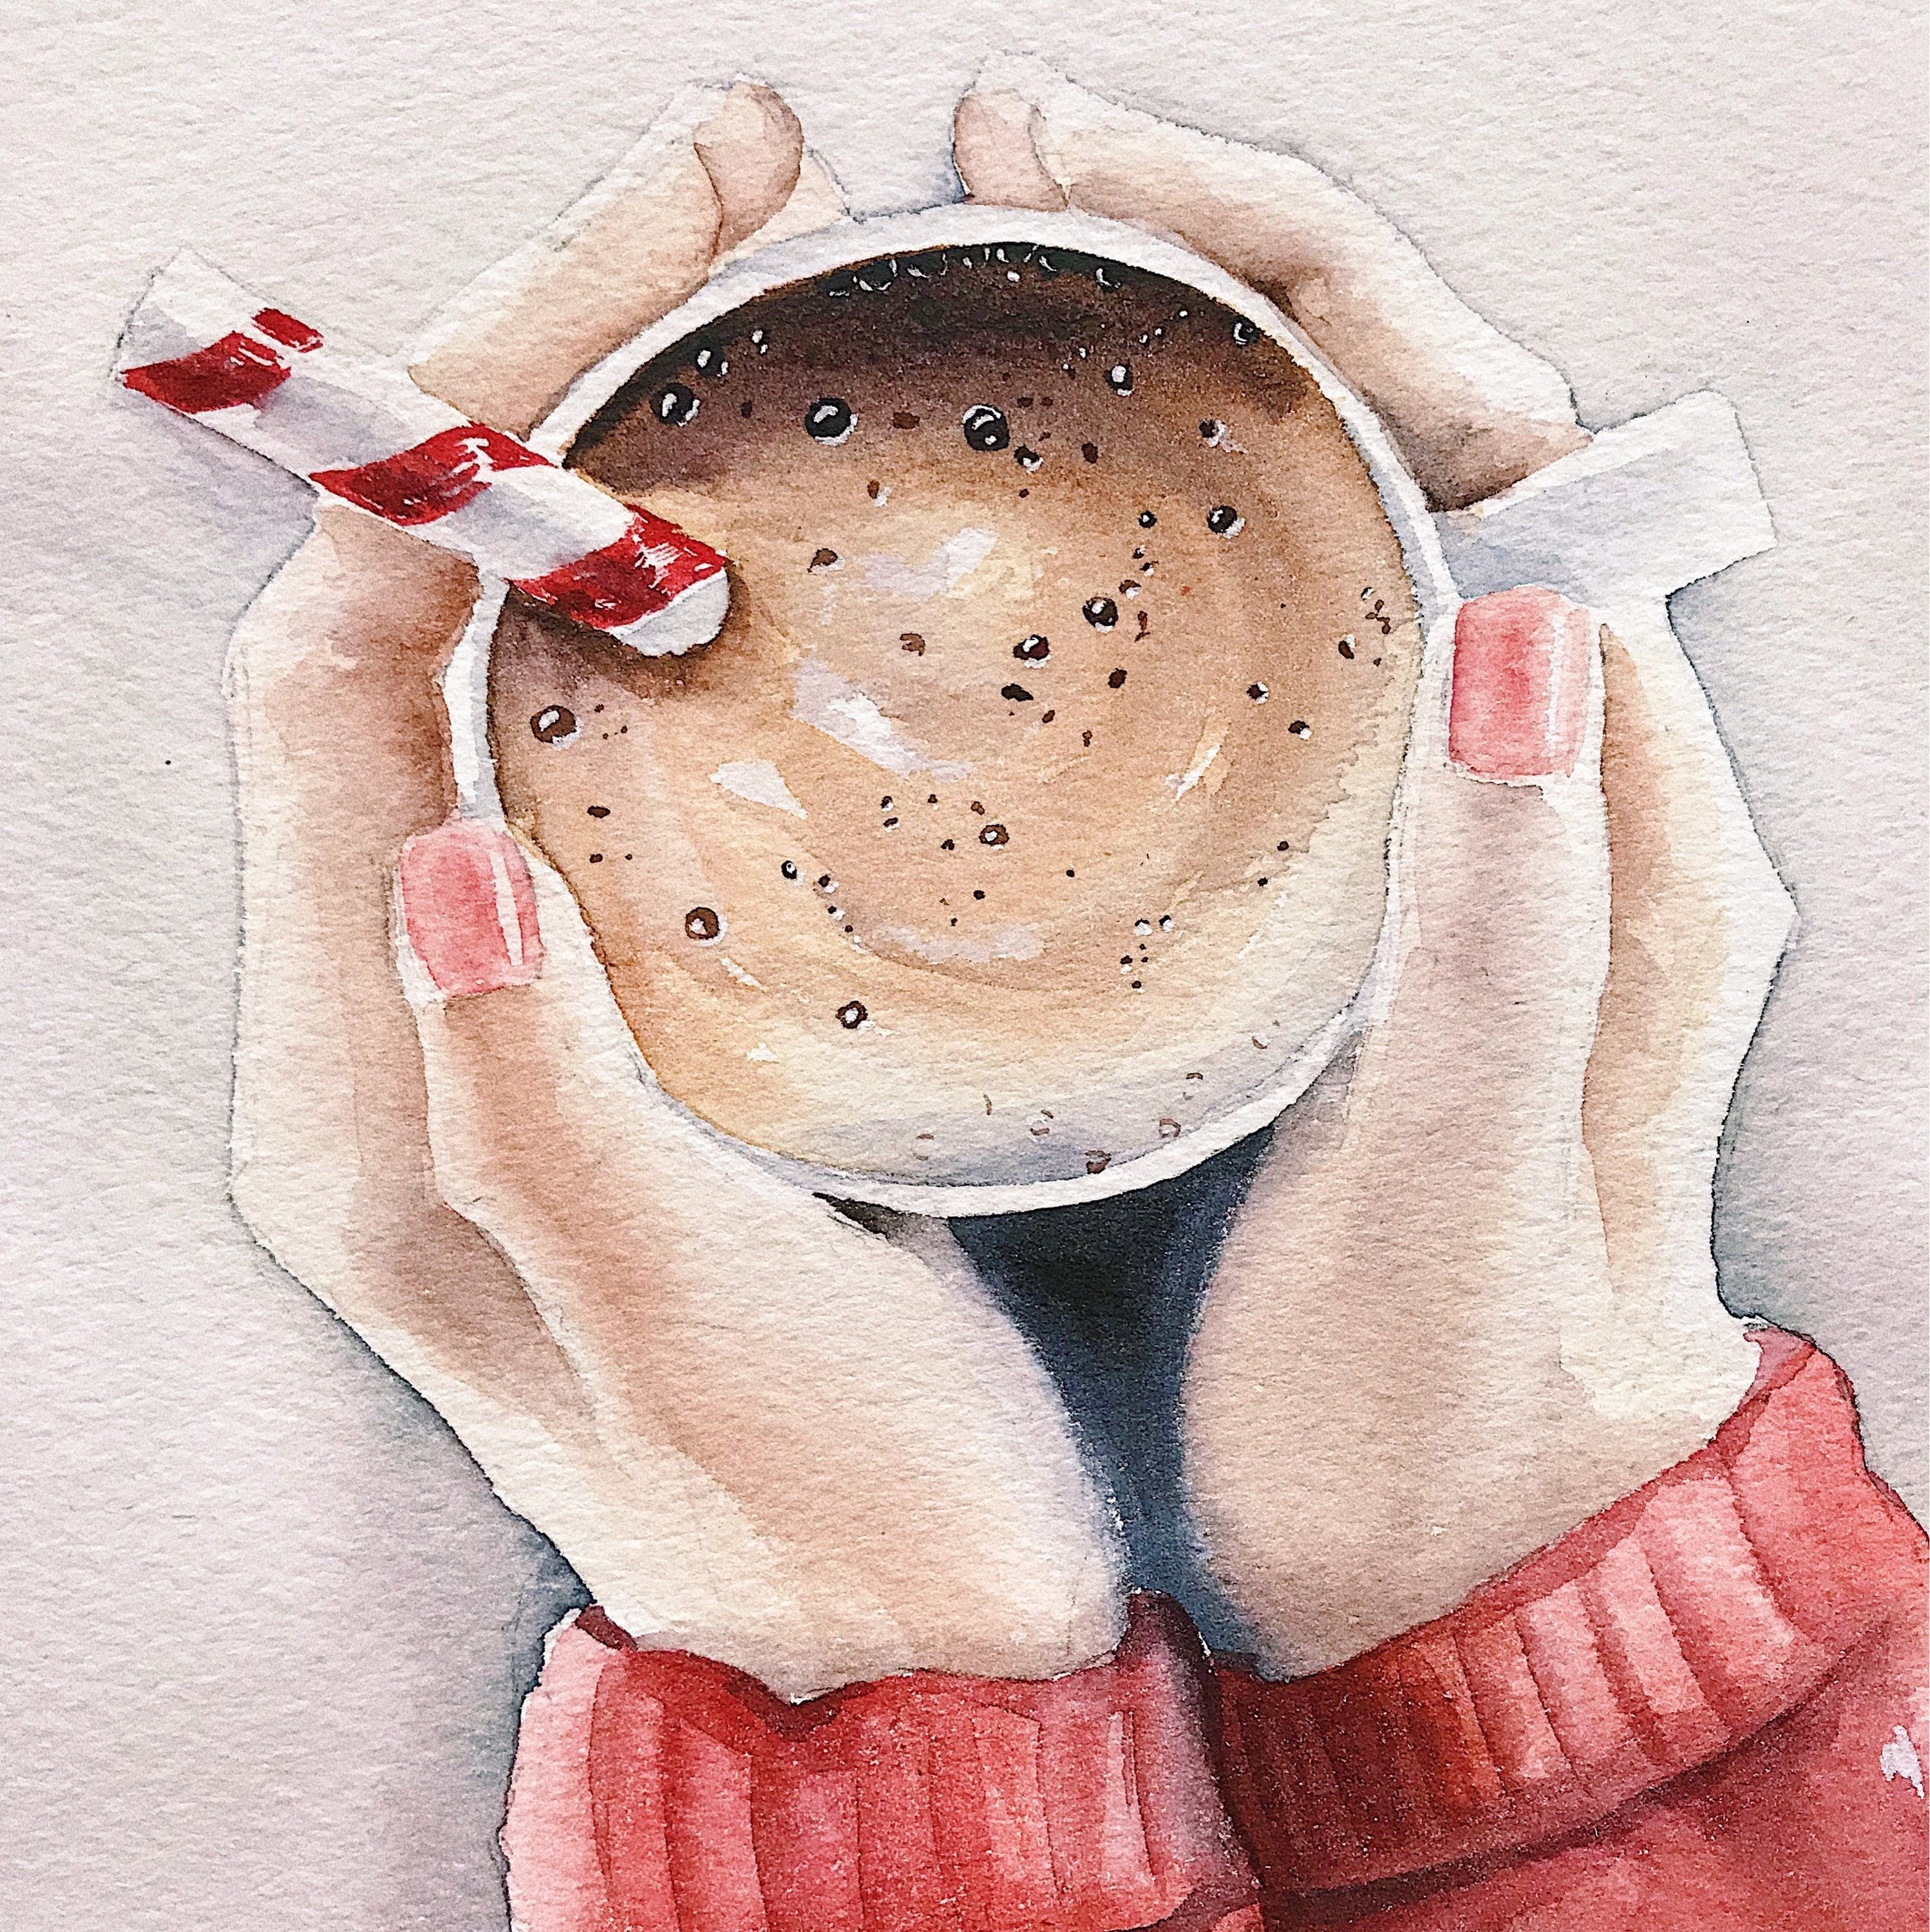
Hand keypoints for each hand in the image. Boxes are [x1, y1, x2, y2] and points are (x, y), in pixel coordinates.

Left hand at [224, 82, 1120, 1701]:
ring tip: (757, 299)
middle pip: (408, 612)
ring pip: (510, 650)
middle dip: (539, 370)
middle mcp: (402, 1009)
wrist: (903, 1632)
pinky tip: (786, 521)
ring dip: (605, 451)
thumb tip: (452, 860)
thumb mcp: (682, 1334)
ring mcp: (514, 988)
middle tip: (731, 203)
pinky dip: (676, 589)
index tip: (648, 251)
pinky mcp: (631, 994)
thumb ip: (537, 1117)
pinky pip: (607, 734)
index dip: (466, 431)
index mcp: (366, 1083)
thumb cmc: (821, 1505)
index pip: (349, 661)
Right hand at [954, 62, 1793, 1675]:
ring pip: (1289, 519)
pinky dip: (1113, 554)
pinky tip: (991, 538)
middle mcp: (1523, 769)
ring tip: (969, 300)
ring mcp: (1406, 816)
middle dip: (1192, 269)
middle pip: (1372, 421)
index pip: (1471, 416)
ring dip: (1148, 385)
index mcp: (1594, 796)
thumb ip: (1509, 916)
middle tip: (981, 190)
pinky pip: (1224, 653)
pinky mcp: (1308, 888)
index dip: (1284, 257)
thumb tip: (1527, 613)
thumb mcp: (1474, 1179)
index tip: (1066, 167)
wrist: (1456, 1549)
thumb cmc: (1464, 1398)